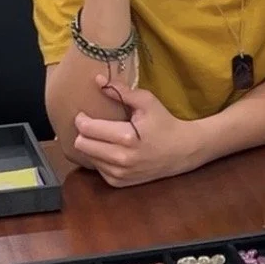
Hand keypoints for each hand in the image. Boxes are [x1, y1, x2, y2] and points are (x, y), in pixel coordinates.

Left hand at [72, 77, 202, 184]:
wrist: (183, 150)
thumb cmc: (165, 123)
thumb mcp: (148, 102)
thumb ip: (122, 91)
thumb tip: (98, 81)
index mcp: (127, 137)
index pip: (87, 129)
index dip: (81, 119)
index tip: (84, 114)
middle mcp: (121, 158)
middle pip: (81, 145)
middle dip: (83, 133)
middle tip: (93, 125)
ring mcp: (120, 173)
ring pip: (87, 157)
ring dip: (91, 146)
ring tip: (104, 138)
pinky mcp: (119, 182)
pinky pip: (97, 169)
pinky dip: (100, 159)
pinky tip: (111, 151)